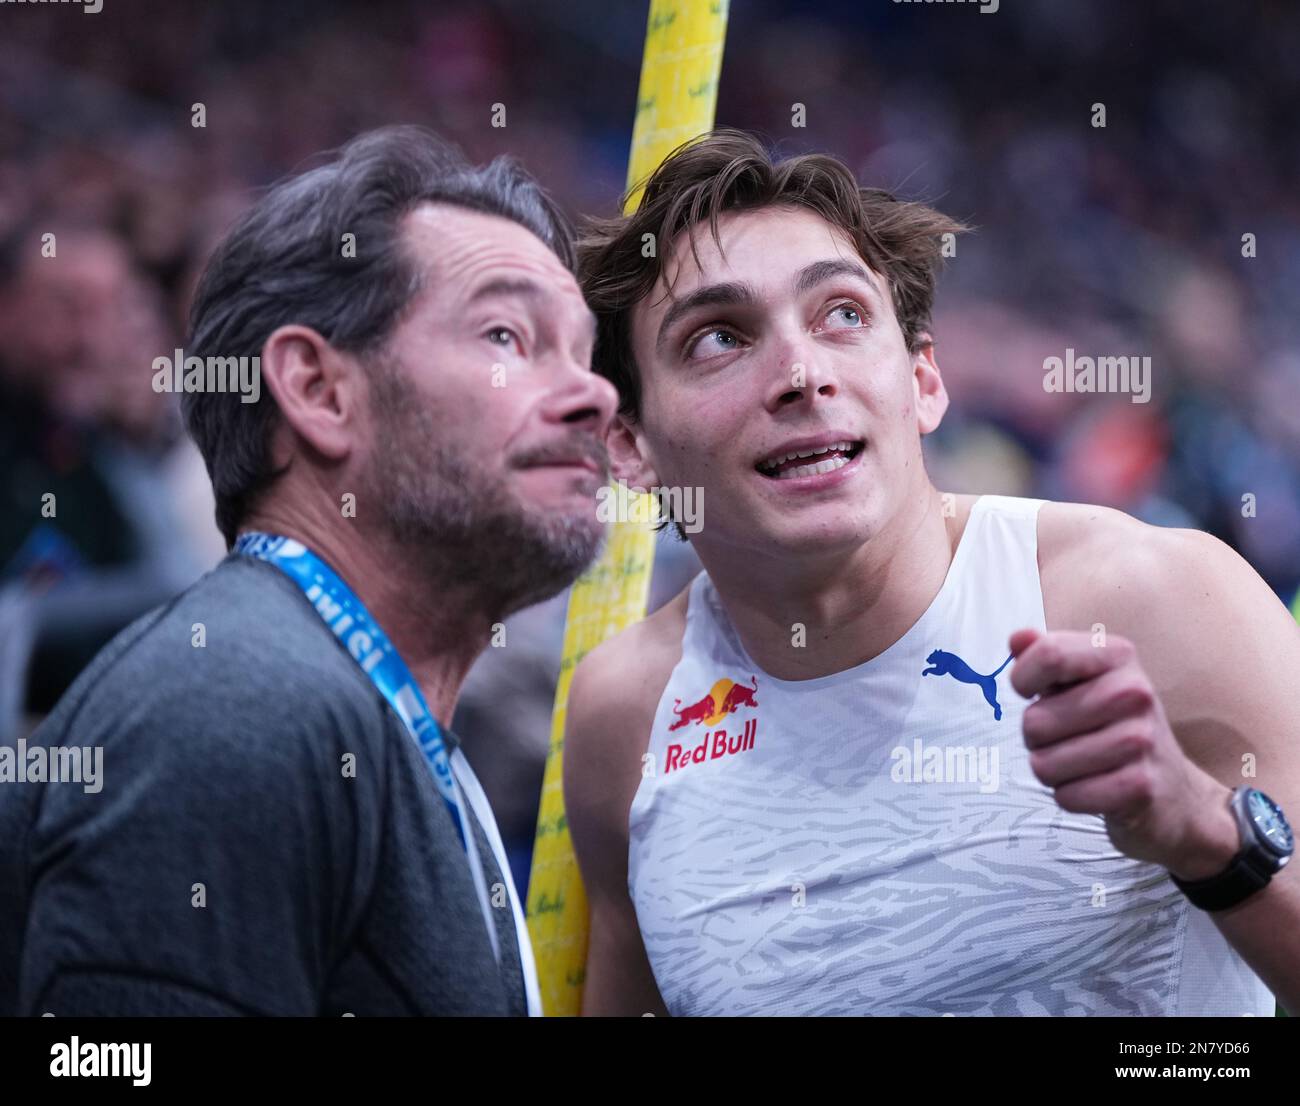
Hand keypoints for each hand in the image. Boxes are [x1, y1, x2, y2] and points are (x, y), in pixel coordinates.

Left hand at [1008, 628, 1238, 879]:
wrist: (1173, 791)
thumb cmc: (1110, 726)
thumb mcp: (1080, 681)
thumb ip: (1044, 656)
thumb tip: (1018, 637)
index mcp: (1118, 656)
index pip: (1049, 654)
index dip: (1023, 679)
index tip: (1032, 692)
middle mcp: (1135, 691)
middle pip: (1035, 721)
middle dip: (1036, 739)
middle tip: (1066, 738)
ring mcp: (1142, 739)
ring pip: (1045, 764)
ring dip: (1052, 771)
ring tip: (1082, 764)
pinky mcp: (1141, 786)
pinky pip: (1066, 796)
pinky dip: (1071, 796)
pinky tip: (1097, 787)